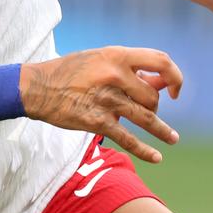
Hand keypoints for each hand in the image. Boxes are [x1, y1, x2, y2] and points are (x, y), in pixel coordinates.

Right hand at [20, 46, 181, 162]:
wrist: (38, 87)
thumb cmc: (70, 70)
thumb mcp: (98, 59)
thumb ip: (127, 69)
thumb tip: (160, 82)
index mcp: (116, 56)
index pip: (161, 61)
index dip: (174, 75)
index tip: (174, 88)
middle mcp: (115, 76)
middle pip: (153, 96)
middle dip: (154, 105)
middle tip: (148, 110)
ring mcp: (107, 100)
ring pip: (147, 118)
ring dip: (163, 131)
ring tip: (173, 138)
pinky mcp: (98, 122)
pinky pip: (129, 139)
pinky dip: (145, 151)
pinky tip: (157, 157)